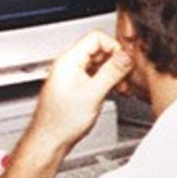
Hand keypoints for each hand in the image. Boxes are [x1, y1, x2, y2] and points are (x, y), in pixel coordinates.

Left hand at [26, 31, 133, 150]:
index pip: (96, 37)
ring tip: (120, 86)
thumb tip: (126, 56)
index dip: (114, 46)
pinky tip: (113, 91)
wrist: (50, 140)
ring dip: (114, 71)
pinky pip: (97, 74)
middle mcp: (70, 65)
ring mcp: (73, 75)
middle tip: (125, 75)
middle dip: (117, 60)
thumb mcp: (93, 94)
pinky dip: (109, 80)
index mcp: (69, 61)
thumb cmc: (61, 122)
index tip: (125, 61)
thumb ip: (111, 72)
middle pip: (100, 48)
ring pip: (100, 62)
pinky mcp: (78, 86)